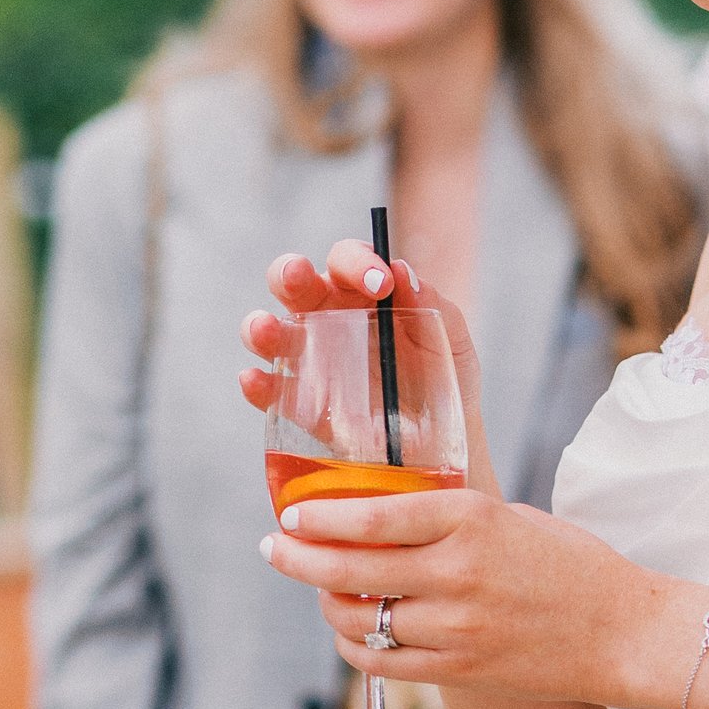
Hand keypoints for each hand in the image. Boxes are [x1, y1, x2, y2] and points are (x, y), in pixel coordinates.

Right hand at [240, 239, 500, 499]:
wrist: (440, 448)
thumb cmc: (445, 382)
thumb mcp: (453, 342)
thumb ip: (434, 305)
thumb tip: (404, 272)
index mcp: (363, 295)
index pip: (347, 261)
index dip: (357, 262)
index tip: (380, 282)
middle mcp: (329, 319)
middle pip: (294, 283)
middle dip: (289, 273)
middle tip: (299, 277)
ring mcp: (309, 361)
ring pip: (270, 331)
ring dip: (260, 326)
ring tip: (267, 330)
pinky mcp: (299, 405)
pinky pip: (270, 391)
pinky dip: (257, 384)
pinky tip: (256, 381)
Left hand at [262, 469, 691, 708]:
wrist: (623, 632)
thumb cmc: (569, 565)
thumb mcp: (507, 517)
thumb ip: (444, 518)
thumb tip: (373, 520)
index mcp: (470, 518)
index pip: (370, 515)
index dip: (317, 517)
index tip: (290, 514)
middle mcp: (457, 572)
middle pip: (349, 568)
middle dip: (298, 558)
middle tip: (275, 549)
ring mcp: (456, 627)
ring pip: (358, 618)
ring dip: (326, 603)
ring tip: (320, 589)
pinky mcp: (459, 671)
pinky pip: (381, 661)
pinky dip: (353, 644)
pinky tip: (348, 629)